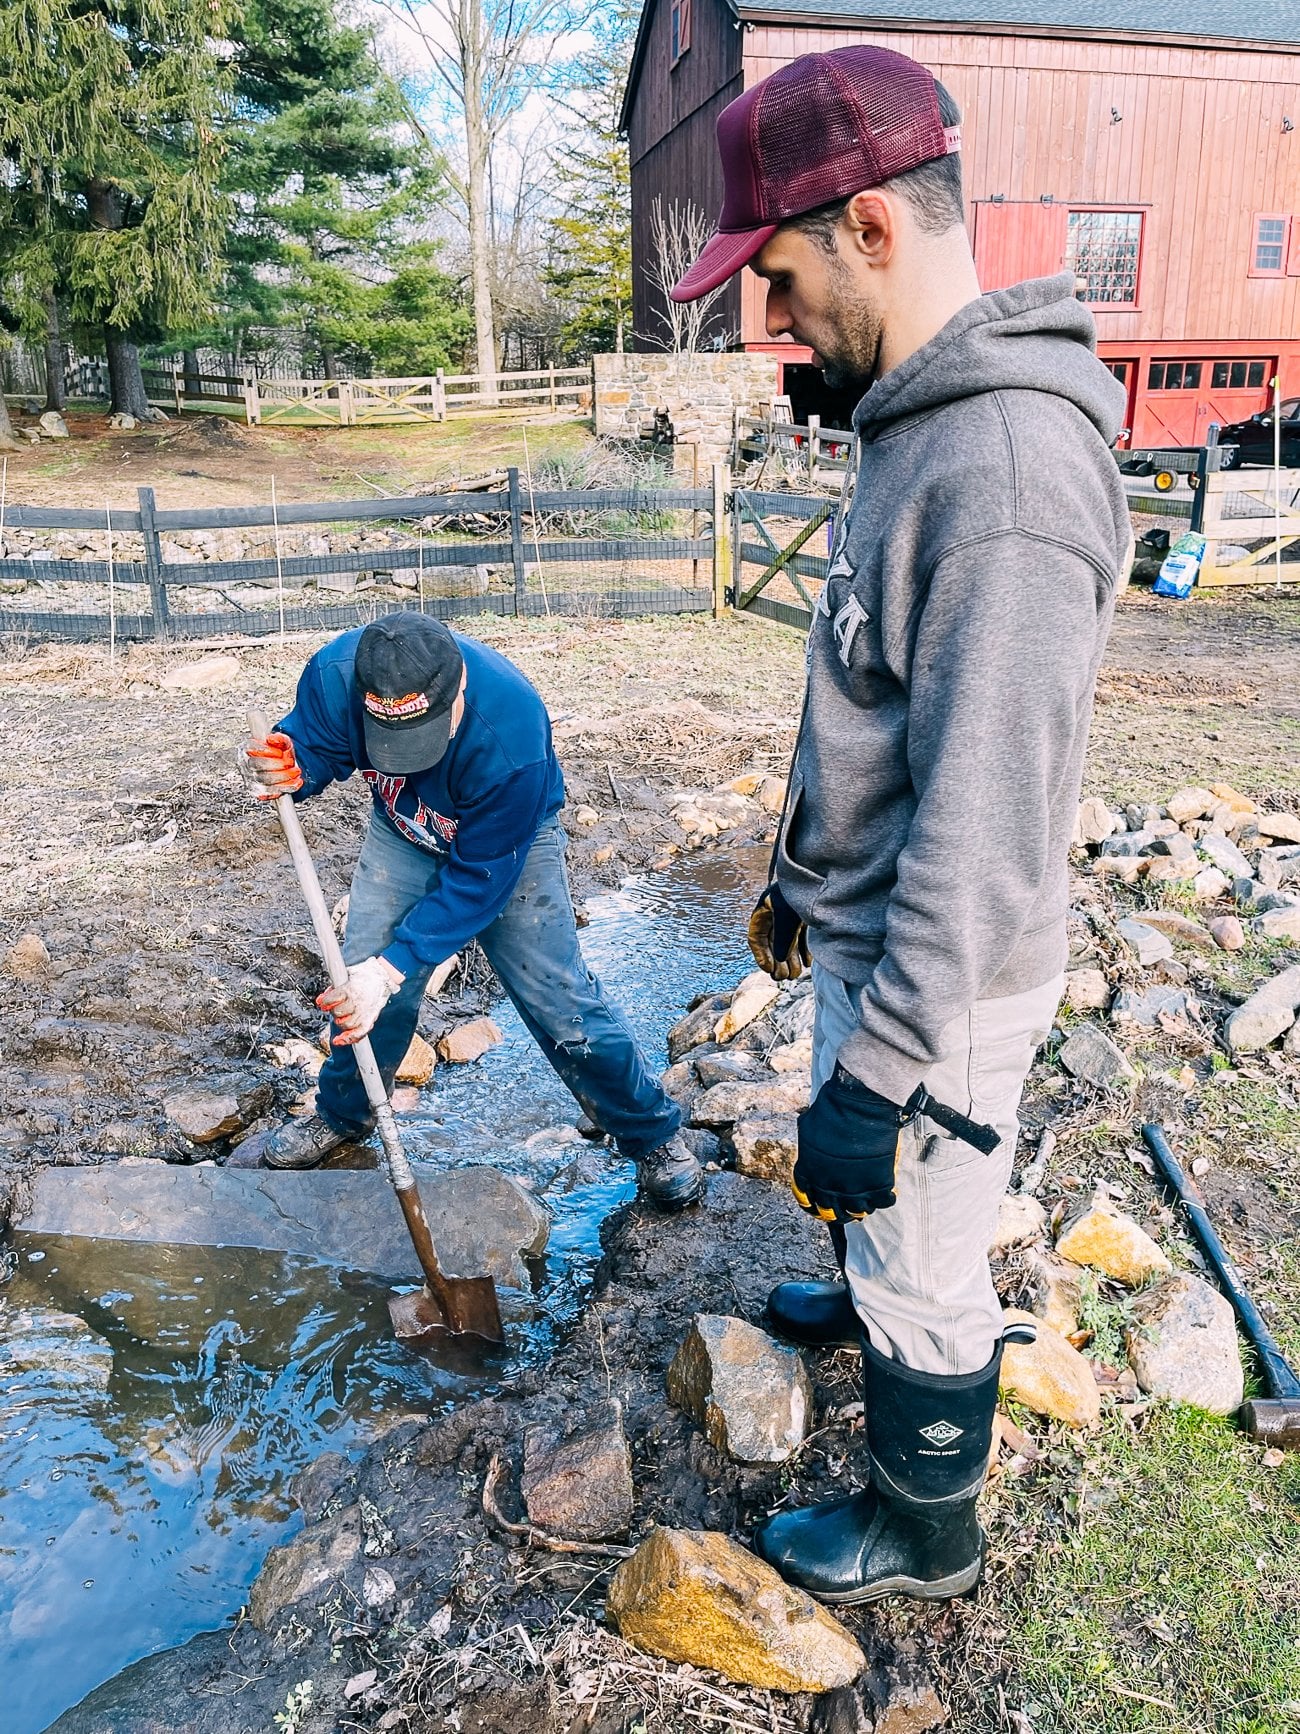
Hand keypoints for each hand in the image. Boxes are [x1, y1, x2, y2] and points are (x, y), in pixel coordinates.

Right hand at [241, 731, 302, 801]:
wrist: (286, 767)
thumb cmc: (280, 753)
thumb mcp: (283, 742)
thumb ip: (280, 739)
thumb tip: (273, 739)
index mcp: (247, 748)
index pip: (252, 748)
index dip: (266, 750)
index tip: (280, 752)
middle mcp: (246, 764)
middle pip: (257, 765)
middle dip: (276, 764)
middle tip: (289, 762)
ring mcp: (251, 779)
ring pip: (264, 780)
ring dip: (283, 776)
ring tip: (296, 771)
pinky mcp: (259, 792)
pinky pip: (270, 793)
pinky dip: (286, 788)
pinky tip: (296, 782)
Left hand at [317, 955, 404, 1045]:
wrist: (382, 977)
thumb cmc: (363, 976)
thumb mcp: (346, 975)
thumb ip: (333, 989)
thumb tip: (320, 1000)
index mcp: (350, 989)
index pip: (331, 1000)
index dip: (325, 1002)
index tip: (323, 1002)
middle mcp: (357, 1002)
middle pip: (338, 1013)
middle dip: (334, 1011)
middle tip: (336, 1007)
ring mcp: (364, 1012)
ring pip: (347, 1025)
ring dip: (341, 1022)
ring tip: (342, 1016)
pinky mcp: (370, 1019)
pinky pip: (359, 1033)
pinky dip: (349, 1038)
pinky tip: (340, 1040)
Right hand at [748, 881, 810, 979]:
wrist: (820, 874)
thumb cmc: (797, 892)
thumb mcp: (786, 916)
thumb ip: (783, 939)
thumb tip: (780, 961)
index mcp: (765, 911)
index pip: (756, 937)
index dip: (760, 955)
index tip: (768, 969)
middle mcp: (776, 914)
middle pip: (773, 943)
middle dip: (777, 962)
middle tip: (782, 977)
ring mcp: (791, 915)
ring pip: (788, 942)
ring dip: (791, 960)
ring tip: (795, 975)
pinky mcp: (806, 916)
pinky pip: (802, 937)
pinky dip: (804, 951)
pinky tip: (808, 963)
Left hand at [792, 1064, 917, 1222]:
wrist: (858, 1106)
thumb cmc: (832, 1110)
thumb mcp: (808, 1128)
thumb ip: (809, 1147)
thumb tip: (811, 1149)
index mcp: (809, 1173)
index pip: (806, 1200)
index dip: (813, 1205)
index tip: (819, 1205)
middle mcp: (828, 1187)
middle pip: (831, 1212)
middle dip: (838, 1212)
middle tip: (845, 1209)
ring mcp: (853, 1189)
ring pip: (857, 1212)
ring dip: (861, 1208)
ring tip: (867, 1202)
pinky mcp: (877, 1186)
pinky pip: (882, 1203)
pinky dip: (886, 1200)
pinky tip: (887, 1194)